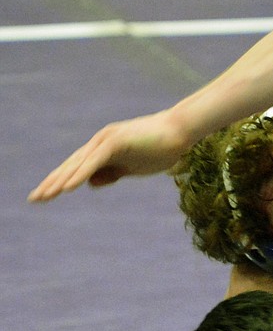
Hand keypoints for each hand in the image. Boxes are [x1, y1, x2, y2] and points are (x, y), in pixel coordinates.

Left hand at [28, 108, 189, 201]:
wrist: (179, 131)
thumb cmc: (161, 148)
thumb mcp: (133, 167)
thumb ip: (112, 173)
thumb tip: (90, 183)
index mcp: (103, 150)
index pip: (75, 167)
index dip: (60, 181)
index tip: (45, 196)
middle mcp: (99, 143)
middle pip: (70, 165)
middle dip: (52, 183)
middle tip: (35, 199)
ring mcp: (106, 140)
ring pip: (78, 164)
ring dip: (60, 181)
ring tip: (45, 196)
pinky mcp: (115, 142)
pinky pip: (93, 162)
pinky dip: (79, 174)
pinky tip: (67, 188)